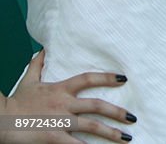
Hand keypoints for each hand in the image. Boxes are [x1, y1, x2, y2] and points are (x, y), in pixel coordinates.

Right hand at [0, 49, 134, 143]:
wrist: (0, 118)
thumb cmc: (16, 102)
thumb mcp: (28, 81)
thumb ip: (38, 66)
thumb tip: (42, 50)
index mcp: (61, 89)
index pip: (88, 79)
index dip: (107, 78)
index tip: (124, 79)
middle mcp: (64, 104)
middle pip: (97, 106)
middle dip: (117, 112)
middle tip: (133, 118)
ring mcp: (59, 121)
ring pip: (91, 126)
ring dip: (111, 132)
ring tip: (127, 138)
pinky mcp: (52, 136)